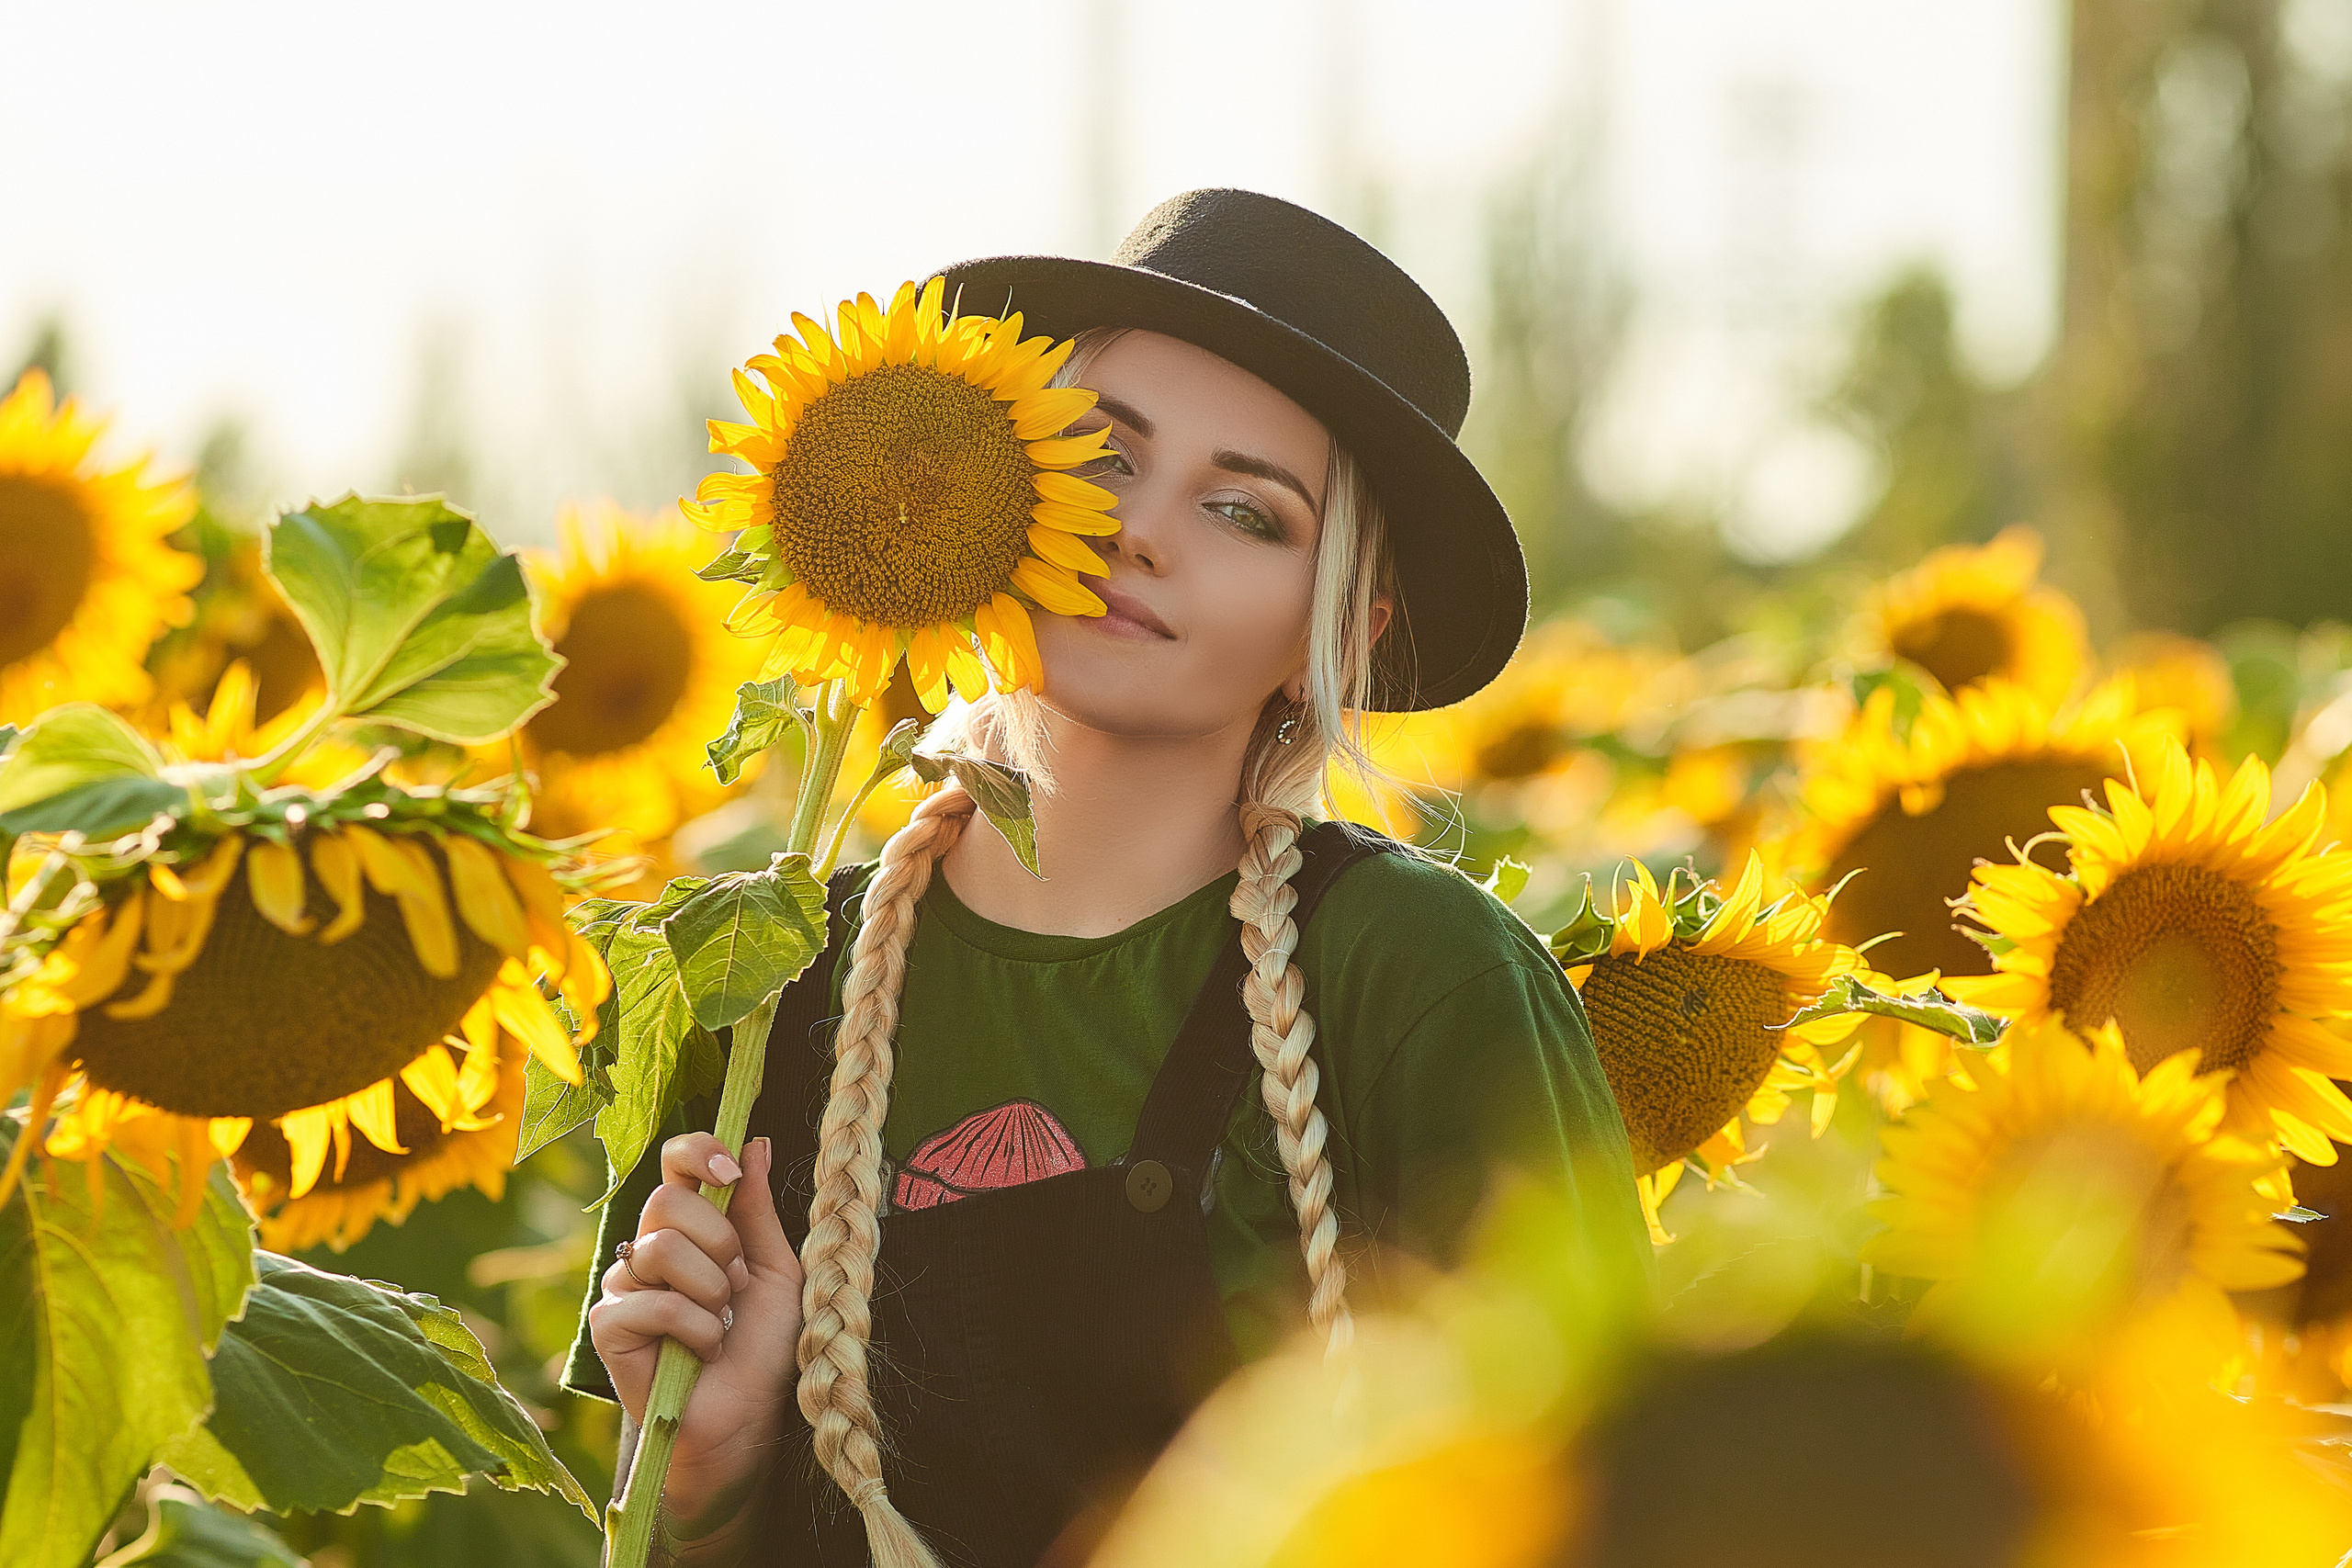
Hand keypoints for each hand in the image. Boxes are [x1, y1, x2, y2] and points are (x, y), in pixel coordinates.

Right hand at [589, 1133, 803, 1490]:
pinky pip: (652, 1302)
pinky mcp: (607, 1325)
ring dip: (712, 1292)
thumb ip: (757, 1210)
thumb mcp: (774, 1268)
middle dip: (721, 1243)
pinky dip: (693, 1329)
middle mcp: (649, 1246)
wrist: (748, 1417)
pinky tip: (699, 1352)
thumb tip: (753, 1142)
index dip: (698, 1152)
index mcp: (690, 1225)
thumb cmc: (763, 1346)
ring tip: (720, 1324)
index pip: (675, 1161)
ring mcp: (622, 1284)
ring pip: (662, 1249)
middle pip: (668, 1200)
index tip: (728, 1173)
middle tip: (735, 1287)